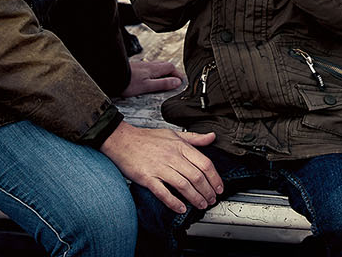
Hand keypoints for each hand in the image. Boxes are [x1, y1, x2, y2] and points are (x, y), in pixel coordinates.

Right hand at [102, 122, 222, 213]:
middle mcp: (172, 156)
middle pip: (197, 177)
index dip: (215, 178)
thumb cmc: (147, 138)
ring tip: (201, 204)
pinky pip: (163, 192)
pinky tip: (181, 208)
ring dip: (195, 198)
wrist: (122, 140)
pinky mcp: (147, 178)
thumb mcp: (173, 134)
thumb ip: (194, 138)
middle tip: (212, 199)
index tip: (219, 187)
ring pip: (183, 185)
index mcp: (180, 146)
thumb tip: (212, 137)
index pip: (205, 163)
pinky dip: (173, 202)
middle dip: (208, 191)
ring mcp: (159, 167)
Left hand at [120, 59, 185, 97]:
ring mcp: (142, 65)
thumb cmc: (127, 82)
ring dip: (163, 71)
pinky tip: (151, 77)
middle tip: (175, 80)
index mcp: (153, 69)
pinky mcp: (136, 67)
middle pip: (164, 65)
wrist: (111, 76)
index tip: (182, 81)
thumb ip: (162, 84)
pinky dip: (154, 72)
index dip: (178, 74)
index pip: (170, 67)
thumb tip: (177, 82)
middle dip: (172, 71)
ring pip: (157, 65)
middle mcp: (148, 65)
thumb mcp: (147, 86)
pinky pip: (149, 67)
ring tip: (165, 79)